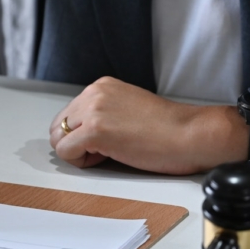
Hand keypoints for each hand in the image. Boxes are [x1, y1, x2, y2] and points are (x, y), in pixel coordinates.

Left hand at [50, 77, 247, 174]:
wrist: (190, 134)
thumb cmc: (167, 129)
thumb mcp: (127, 108)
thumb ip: (102, 113)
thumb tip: (81, 132)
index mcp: (101, 87)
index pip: (69, 114)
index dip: (83, 134)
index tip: (106, 140)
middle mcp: (93, 93)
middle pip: (59, 126)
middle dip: (75, 143)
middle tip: (104, 151)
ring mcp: (93, 110)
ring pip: (58, 139)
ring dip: (77, 152)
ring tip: (107, 154)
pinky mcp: (96, 131)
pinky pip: (65, 152)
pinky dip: (81, 162)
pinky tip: (106, 158)